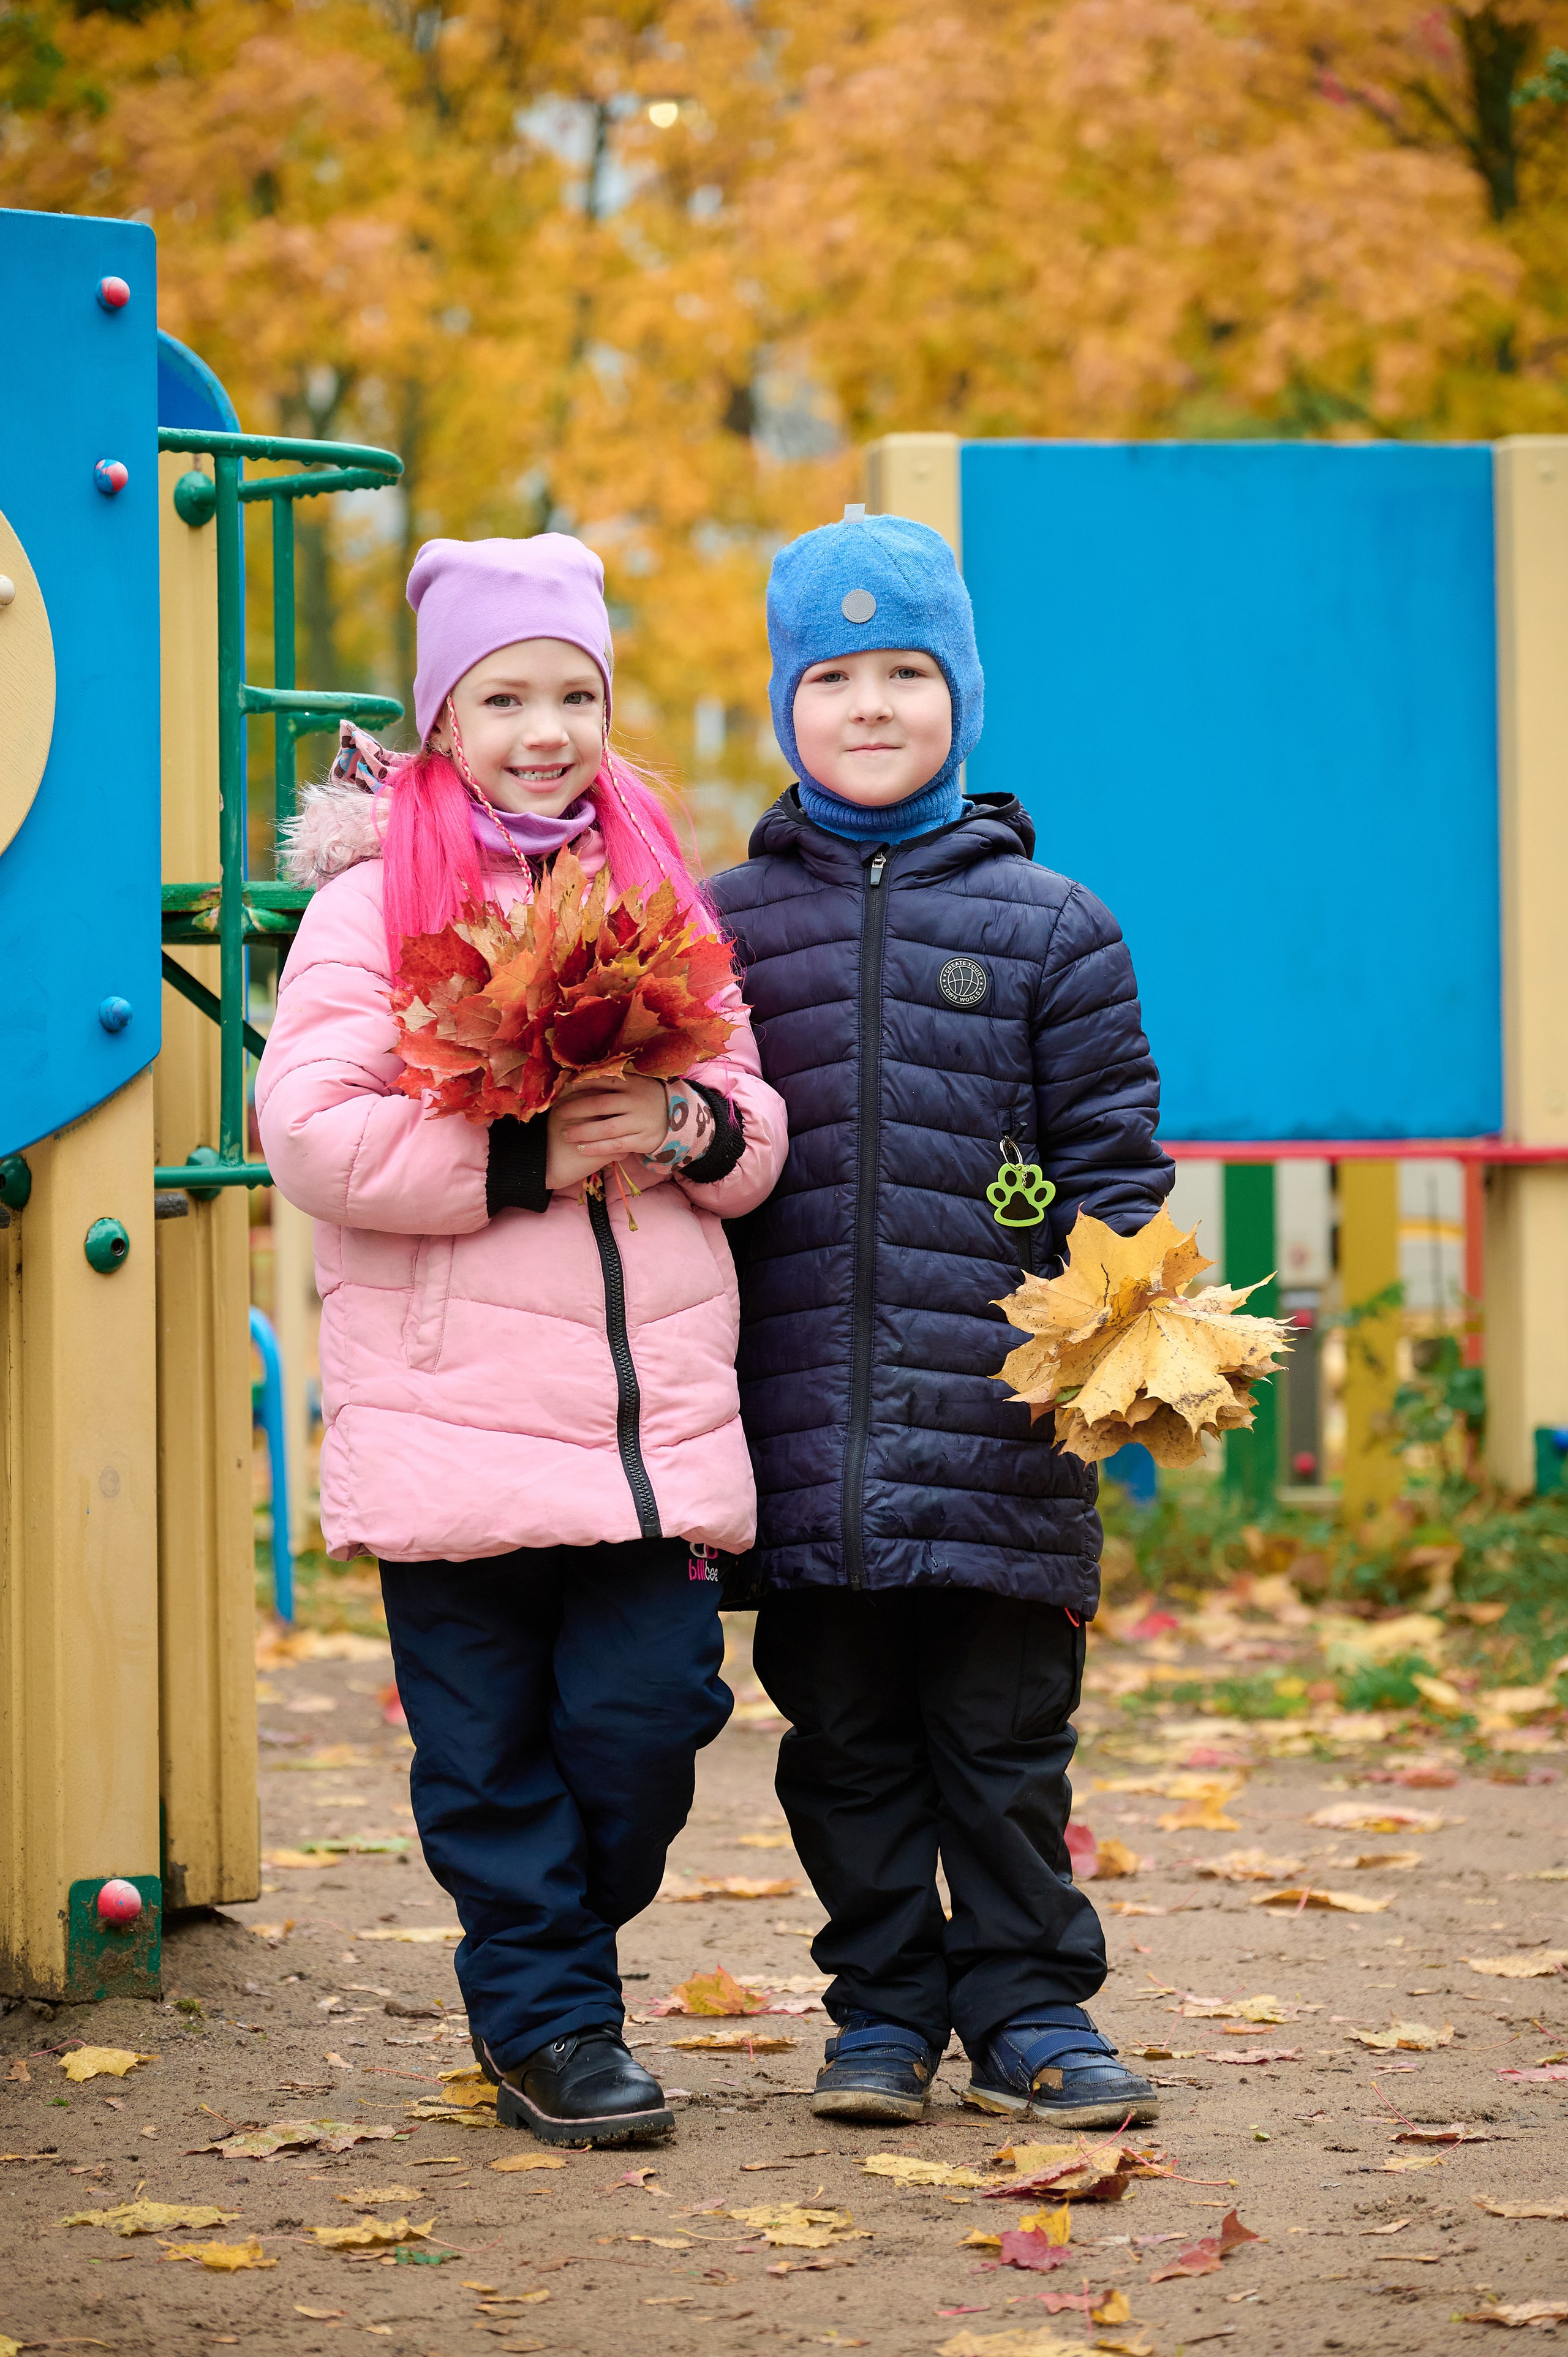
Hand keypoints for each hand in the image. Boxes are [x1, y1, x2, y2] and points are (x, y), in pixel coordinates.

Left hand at [545, 1074, 668, 1188]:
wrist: (679, 1117)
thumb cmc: (647, 1098)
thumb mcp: (635, 1084)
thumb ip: (612, 1082)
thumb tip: (578, 1077)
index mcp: (632, 1083)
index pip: (602, 1081)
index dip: (581, 1085)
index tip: (564, 1090)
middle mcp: (636, 1101)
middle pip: (600, 1105)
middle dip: (576, 1109)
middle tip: (559, 1113)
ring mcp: (640, 1122)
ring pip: (606, 1128)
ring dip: (583, 1132)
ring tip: (565, 1135)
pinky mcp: (643, 1140)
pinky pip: (615, 1146)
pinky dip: (596, 1148)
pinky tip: (581, 1149)